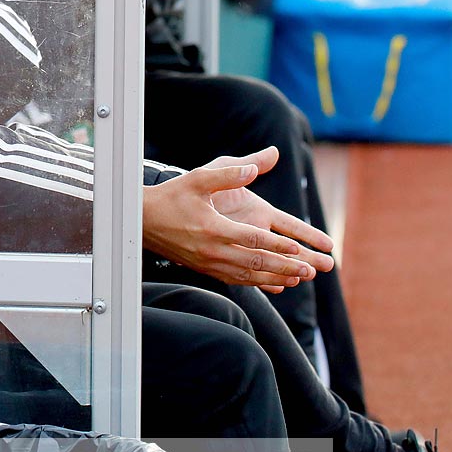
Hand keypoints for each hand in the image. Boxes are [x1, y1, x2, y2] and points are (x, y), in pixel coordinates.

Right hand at [142, 147, 335, 292]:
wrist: (141, 221)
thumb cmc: (171, 197)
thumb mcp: (198, 179)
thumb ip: (229, 173)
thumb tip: (255, 168)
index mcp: (213, 228)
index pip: (253, 239)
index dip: (277, 245)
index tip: (298, 248)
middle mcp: (213, 250)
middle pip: (255, 262)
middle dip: (284, 266)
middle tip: (310, 270)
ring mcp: (209, 263)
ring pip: (248, 276)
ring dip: (275, 278)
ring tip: (299, 278)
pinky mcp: (205, 269)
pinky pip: (236, 280)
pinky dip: (258, 283)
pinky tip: (274, 284)